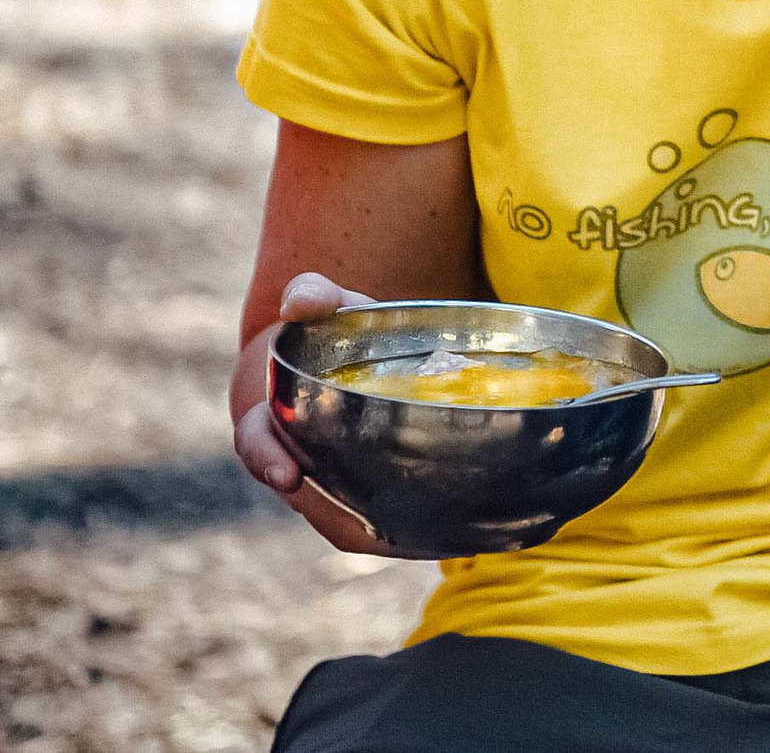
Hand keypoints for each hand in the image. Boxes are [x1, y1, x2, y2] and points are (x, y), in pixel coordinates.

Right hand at [231, 272, 435, 558]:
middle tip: (373, 528)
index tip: (286, 474)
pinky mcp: (368, 497)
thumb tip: (302, 301)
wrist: (356, 357)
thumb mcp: (330, 306)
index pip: (257, 443)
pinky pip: (380, 526)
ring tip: (425, 539)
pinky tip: (448, 539)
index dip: (266, 459)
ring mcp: (331, 483)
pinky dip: (407, 536)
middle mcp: (297, 459)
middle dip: (334, 511)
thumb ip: (314, 295)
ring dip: (381, 534)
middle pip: (309, 500)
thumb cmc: (340, 330)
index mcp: (275, 416)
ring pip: (348, 523)